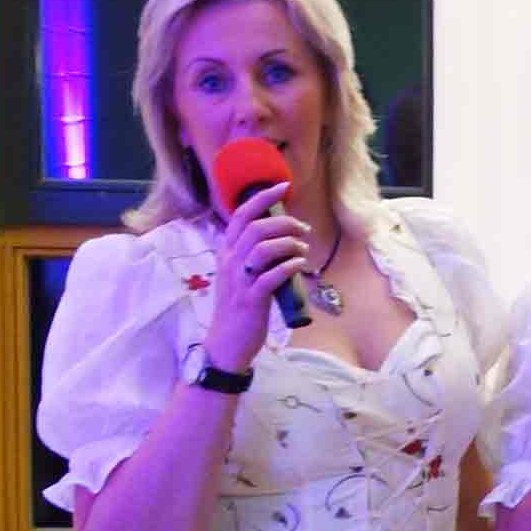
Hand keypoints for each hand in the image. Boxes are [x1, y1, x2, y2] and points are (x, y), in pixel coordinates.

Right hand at [203, 183, 312, 373]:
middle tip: (304, 229)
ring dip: (289, 243)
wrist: (227, 343)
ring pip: (264, 248)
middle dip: (285, 222)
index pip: (241, 215)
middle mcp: (230, 262)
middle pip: (256, 228)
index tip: (284, 186)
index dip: (263, 198)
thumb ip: (253, 256)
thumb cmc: (238, 308)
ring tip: (303, 248)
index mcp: (226, 253)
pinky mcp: (252, 299)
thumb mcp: (239, 276)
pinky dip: (289, 266)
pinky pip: (272, 275)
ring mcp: (240, 280)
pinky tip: (300, 264)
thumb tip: (282, 238)